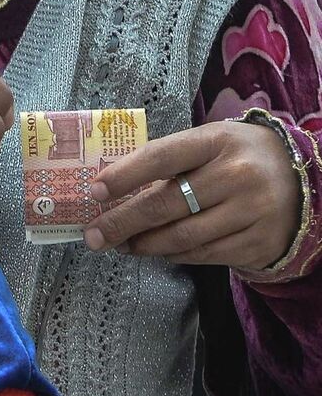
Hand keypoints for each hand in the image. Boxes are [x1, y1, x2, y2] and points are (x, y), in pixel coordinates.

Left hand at [84, 119, 299, 269]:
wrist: (302, 180)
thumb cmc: (237, 157)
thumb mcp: (209, 143)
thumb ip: (168, 160)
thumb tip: (112, 188)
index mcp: (217, 141)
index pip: (161, 157)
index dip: (123, 175)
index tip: (94, 192)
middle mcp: (237, 176)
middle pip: (165, 204)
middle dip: (121, 222)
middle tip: (94, 235)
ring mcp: (251, 212)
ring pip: (181, 236)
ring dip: (143, 244)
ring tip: (121, 245)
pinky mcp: (258, 243)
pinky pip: (203, 254)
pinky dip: (173, 255)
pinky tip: (158, 250)